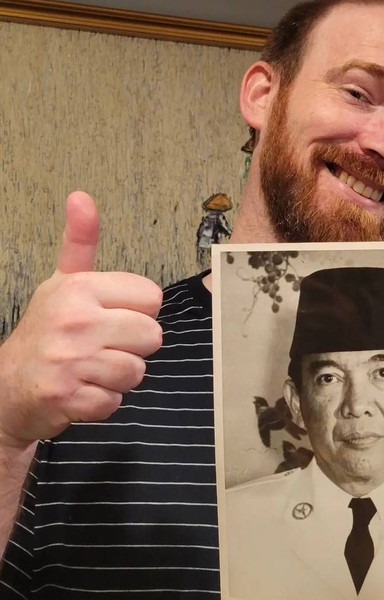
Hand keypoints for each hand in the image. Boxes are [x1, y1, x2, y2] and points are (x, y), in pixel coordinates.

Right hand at [0, 191, 162, 446]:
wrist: (7, 386)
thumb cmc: (46, 330)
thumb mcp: (62, 282)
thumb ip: (80, 242)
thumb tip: (82, 196)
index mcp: (80, 288)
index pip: (152, 298)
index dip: (138, 312)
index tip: (111, 317)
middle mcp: (75, 320)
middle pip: (152, 336)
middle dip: (133, 347)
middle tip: (102, 346)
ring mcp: (70, 360)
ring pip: (137, 371)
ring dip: (118, 377)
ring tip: (92, 369)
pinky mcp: (68, 397)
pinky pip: (115, 401)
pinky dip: (102, 402)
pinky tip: (82, 390)